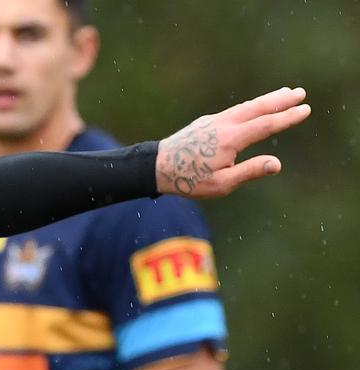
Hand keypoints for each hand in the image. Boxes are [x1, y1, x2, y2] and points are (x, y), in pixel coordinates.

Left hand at [156, 86, 309, 196]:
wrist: (156, 167)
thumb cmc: (188, 180)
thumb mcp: (221, 184)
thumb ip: (249, 172)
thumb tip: (276, 164)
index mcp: (230, 140)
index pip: (266, 124)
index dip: (287, 117)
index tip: (305, 109)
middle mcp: (223, 125)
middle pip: (257, 108)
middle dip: (280, 100)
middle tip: (301, 92)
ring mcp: (213, 121)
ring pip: (245, 106)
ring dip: (266, 99)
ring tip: (284, 93)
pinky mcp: (205, 122)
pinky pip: (234, 110)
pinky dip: (249, 105)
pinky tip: (254, 107)